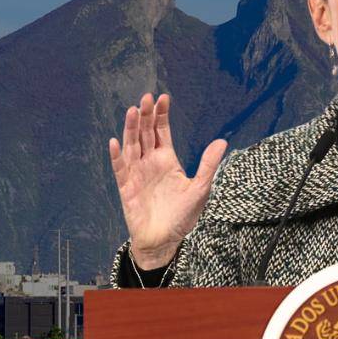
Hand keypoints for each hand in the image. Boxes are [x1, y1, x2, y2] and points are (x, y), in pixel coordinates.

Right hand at [108, 92, 227, 269]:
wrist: (164, 240)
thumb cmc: (182, 216)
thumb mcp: (200, 188)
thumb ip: (208, 165)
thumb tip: (221, 142)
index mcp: (167, 160)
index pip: (162, 132)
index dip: (162, 115)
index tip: (163, 98)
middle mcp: (150, 162)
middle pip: (146, 133)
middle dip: (146, 116)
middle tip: (146, 98)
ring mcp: (137, 173)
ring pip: (131, 145)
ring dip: (131, 129)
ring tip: (133, 111)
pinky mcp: (126, 187)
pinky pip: (120, 168)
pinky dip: (116, 156)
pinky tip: (115, 142)